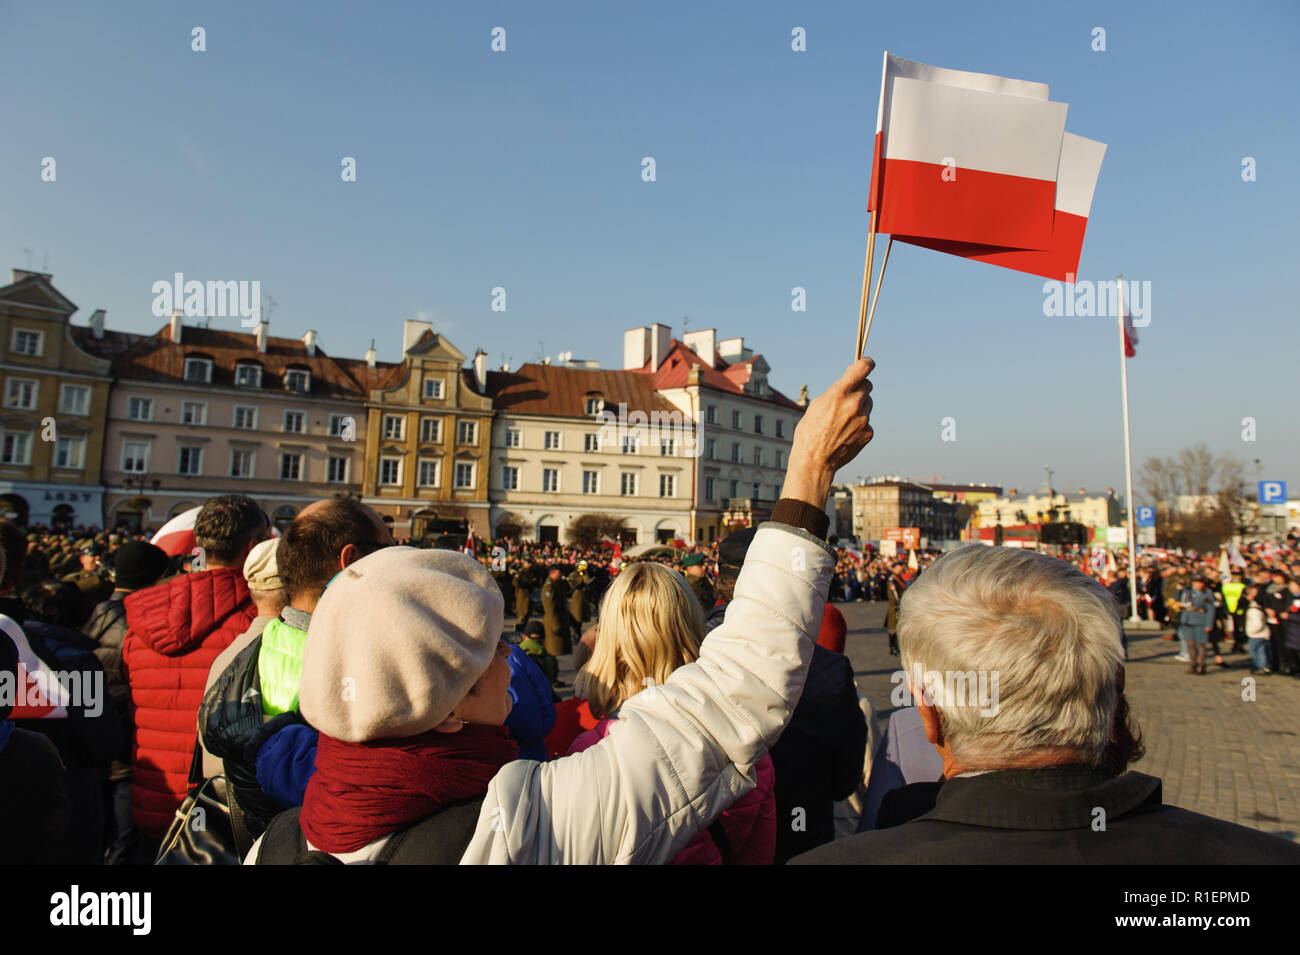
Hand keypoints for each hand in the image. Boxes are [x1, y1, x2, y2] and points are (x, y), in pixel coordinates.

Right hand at [781, 358, 875, 508]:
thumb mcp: (816, 406)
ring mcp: (863, 420)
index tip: (868, 363)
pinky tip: (846, 433)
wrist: (815, 462)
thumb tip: (848, 384)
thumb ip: (834, 393)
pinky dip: (860, 424)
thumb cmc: (809, 433)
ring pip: (868, 404)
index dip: (867, 363)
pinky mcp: (868, 433)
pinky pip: (867, 422)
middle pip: (868, 386)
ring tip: (843, 421)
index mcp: (838, 394)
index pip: (862, 369)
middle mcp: (854, 404)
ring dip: (859, 408)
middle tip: (850, 396)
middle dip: (860, 388)